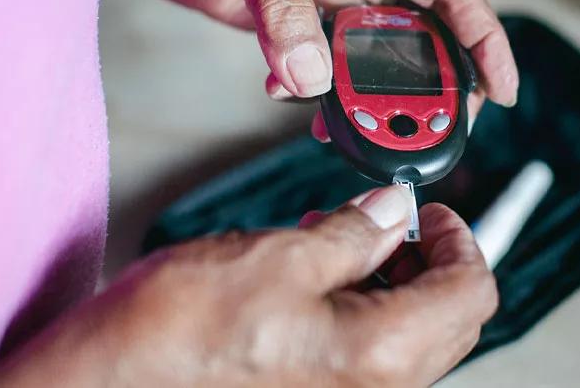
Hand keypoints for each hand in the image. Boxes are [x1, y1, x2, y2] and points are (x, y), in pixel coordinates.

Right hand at [0, 186, 495, 386]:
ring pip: (410, 335)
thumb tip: (393, 210)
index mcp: (380, 355)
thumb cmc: (179, 331)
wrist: (108, 385)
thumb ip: (354, 232)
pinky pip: (368, 352)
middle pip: (448, 318)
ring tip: (339, 241)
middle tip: (386, 223)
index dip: (460, 240)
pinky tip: (317, 277)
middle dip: (425, 260)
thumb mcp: (281, 256)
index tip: (430, 212)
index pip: (471, 292)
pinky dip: (360, 306)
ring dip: (390, 280)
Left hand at [110, 0, 517, 112]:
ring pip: (373, 59)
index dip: (484, 38)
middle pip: (421, 35)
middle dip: (433, 85)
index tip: (500, 88)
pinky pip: (323, 67)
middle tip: (432, 127)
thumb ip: (283, 8)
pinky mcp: (290, 23)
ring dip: (371, 98)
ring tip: (364, 128)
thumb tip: (314, 77)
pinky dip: (317, 92)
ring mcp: (323, 1)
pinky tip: (297, 99)